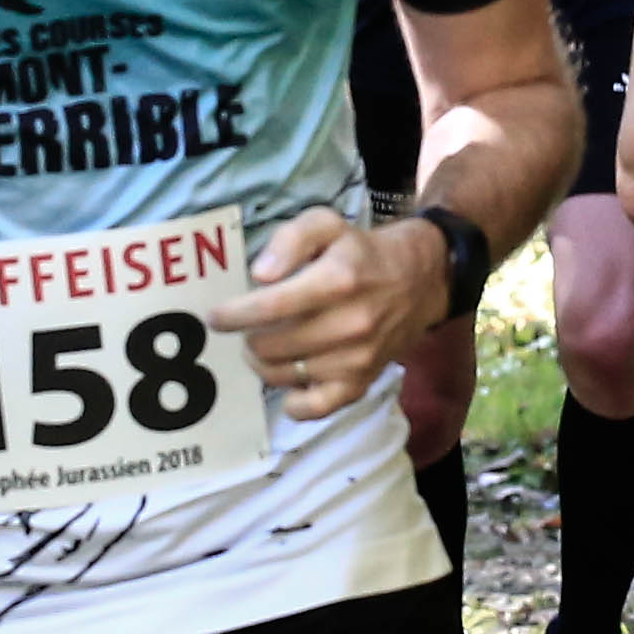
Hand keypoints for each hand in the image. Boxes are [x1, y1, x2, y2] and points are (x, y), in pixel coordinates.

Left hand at [213, 210, 441, 419]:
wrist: (418, 282)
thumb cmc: (360, 252)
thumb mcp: (326, 225)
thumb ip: (290, 240)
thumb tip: (260, 275)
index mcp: (337, 281)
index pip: (269, 307)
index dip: (233, 315)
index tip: (216, 317)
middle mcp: (349, 324)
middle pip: (269, 347)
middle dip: (249, 337)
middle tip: (250, 328)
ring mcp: (356, 360)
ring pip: (282, 376)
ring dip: (263, 364)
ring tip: (265, 346)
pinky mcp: (360, 384)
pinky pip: (313, 408)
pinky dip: (291, 401)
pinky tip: (287, 380)